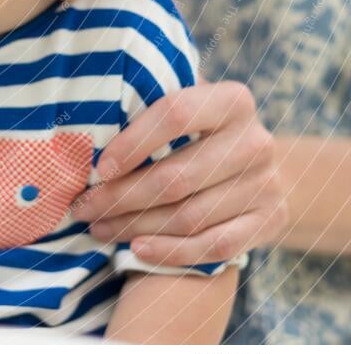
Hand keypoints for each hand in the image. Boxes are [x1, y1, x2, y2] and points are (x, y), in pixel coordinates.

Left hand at [71, 81, 288, 264]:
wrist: (266, 167)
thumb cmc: (204, 130)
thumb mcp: (189, 104)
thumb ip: (152, 102)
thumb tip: (93, 119)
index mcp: (231, 101)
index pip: (176, 115)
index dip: (133, 142)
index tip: (100, 167)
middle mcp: (255, 142)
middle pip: (177, 177)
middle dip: (121, 196)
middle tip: (84, 206)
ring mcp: (266, 184)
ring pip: (189, 216)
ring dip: (136, 226)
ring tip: (99, 226)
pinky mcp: (270, 221)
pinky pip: (214, 247)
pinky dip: (171, 252)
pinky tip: (137, 248)